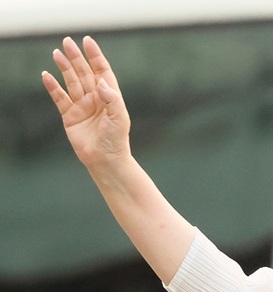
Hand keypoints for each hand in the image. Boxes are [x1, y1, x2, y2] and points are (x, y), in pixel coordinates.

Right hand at [42, 36, 130, 168]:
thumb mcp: (119, 118)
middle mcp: (95, 99)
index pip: (102, 72)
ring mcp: (82, 107)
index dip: (95, 56)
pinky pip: (59, 98)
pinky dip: (53, 87)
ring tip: (57, 54)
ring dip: (64, 68)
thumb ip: (111, 98)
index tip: (88, 42)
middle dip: (77, 58)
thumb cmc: (116, 140)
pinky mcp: (70, 116)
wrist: (105, 160)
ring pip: (72, 82)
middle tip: (67, 42)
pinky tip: (46, 75)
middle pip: (85, 73)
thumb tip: (100, 82)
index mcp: (110, 97)